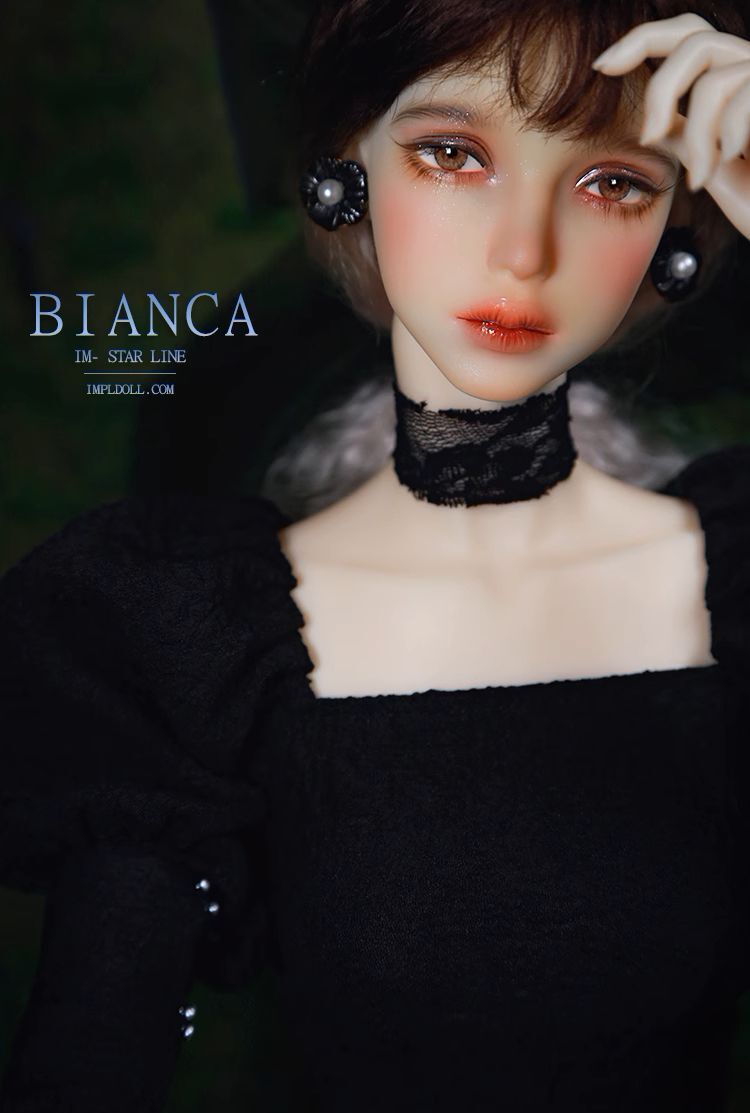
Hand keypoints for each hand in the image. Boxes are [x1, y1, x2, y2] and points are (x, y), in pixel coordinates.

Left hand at [592, 12, 749, 238]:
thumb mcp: (708, 165)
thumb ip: (683, 137)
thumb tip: (651, 125)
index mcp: (729, 72)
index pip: (683, 35)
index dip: (641, 41)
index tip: (602, 66)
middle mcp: (749, 63)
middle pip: (694, 38)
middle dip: (661, 90)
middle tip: (648, 138)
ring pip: (711, 83)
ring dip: (698, 138)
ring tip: (700, 177)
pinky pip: (738, 101)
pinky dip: (725, 137)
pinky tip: (730, 160)